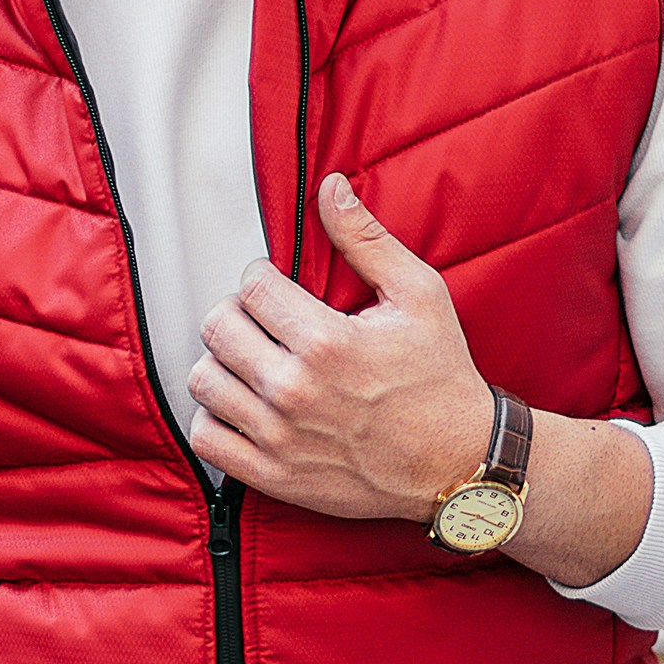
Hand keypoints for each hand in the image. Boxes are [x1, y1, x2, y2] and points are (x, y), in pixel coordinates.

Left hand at [187, 173, 490, 523]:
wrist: (460, 462)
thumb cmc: (442, 377)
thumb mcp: (419, 296)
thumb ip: (367, 240)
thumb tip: (330, 188)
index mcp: (326, 341)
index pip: (251, 287)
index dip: (261, 277)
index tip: (277, 287)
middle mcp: (294, 389)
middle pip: (218, 329)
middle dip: (236, 314)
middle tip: (262, 321)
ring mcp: (280, 437)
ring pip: (204, 381)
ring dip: (221, 364)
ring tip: (252, 361)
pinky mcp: (275, 476)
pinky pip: (207, 439)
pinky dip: (215, 419)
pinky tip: (243, 405)